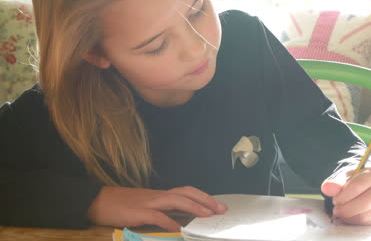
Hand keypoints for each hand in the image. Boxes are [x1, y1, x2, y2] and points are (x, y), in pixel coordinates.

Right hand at [87, 186, 227, 230]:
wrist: (98, 200)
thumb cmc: (122, 205)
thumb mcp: (145, 207)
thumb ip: (162, 212)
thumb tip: (180, 221)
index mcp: (160, 195)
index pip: (186, 192)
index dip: (203, 197)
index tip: (218, 205)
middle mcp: (157, 196)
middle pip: (186, 192)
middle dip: (205, 199)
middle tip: (221, 209)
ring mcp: (148, 202)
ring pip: (175, 200)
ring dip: (193, 206)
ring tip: (207, 215)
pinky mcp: (137, 212)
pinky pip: (156, 216)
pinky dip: (168, 221)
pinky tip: (177, 229)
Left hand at [321, 167, 370, 224]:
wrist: (367, 186)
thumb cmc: (354, 180)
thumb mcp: (344, 177)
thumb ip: (335, 183)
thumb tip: (326, 188)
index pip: (358, 186)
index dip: (344, 195)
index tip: (334, 200)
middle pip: (365, 203)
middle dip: (346, 209)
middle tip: (335, 210)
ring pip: (365, 215)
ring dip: (349, 216)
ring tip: (340, 212)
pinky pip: (366, 223)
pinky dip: (353, 221)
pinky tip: (347, 215)